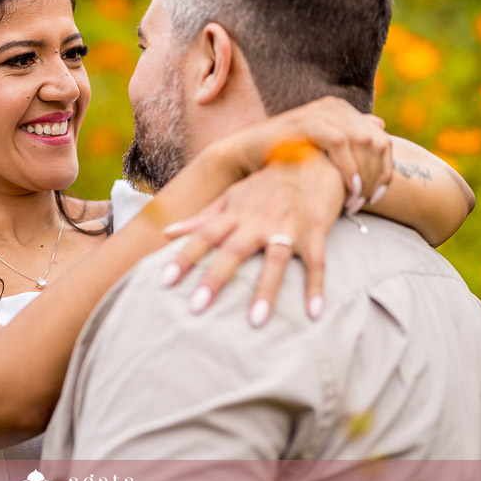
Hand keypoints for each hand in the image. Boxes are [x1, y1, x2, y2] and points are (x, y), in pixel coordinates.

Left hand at [160, 152, 345, 324]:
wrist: (314, 158)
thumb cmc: (267, 183)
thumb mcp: (232, 196)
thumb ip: (202, 217)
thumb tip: (167, 232)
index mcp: (235, 213)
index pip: (203, 236)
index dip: (183, 257)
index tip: (164, 281)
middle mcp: (258, 220)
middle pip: (233, 251)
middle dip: (215, 278)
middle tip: (196, 308)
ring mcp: (288, 227)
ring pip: (275, 260)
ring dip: (266, 290)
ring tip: (256, 321)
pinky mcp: (315, 233)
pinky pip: (316, 263)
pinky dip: (315, 287)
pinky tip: (313, 313)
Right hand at [228, 96, 392, 211]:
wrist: (245, 154)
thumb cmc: (283, 156)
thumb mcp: (320, 150)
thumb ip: (349, 138)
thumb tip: (380, 125)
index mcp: (342, 111)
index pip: (381, 140)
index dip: (386, 170)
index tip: (379, 197)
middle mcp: (334, 107)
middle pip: (376, 142)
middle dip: (377, 176)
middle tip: (367, 202)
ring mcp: (321, 112)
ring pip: (363, 142)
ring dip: (365, 174)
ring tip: (357, 199)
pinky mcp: (307, 122)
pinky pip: (340, 143)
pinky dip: (349, 167)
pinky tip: (349, 188)